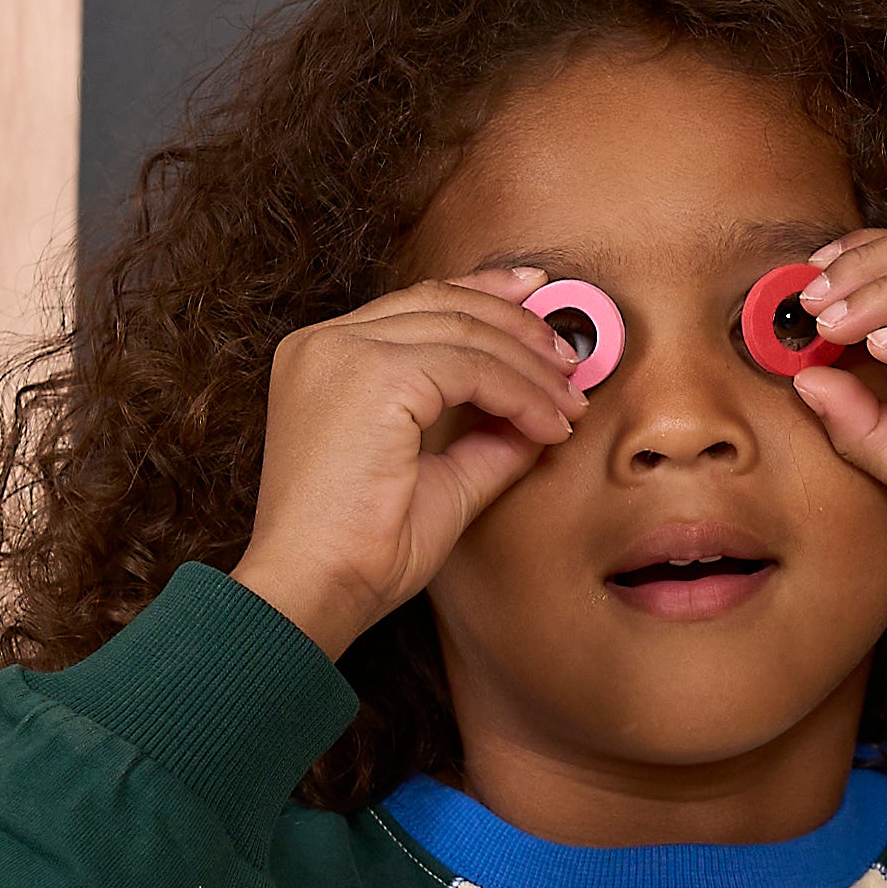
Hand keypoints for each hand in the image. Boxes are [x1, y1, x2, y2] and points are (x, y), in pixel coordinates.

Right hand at [231, 270, 584, 658]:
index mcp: (325, 359)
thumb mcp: (441, 479)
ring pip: (464, 331)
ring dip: (530, 367)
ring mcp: (344, 352)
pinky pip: (472, 367)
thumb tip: (542, 411)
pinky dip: (521, 394)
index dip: (484, 295)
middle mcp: (325, 344)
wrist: (316, 592)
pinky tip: (548, 428)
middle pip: (442, 302)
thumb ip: (487, 437)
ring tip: (570, 407)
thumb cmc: (362, 552)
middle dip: (519, 325)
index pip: (416, 304)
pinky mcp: (373, 375)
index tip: (535, 299)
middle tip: (570, 361)